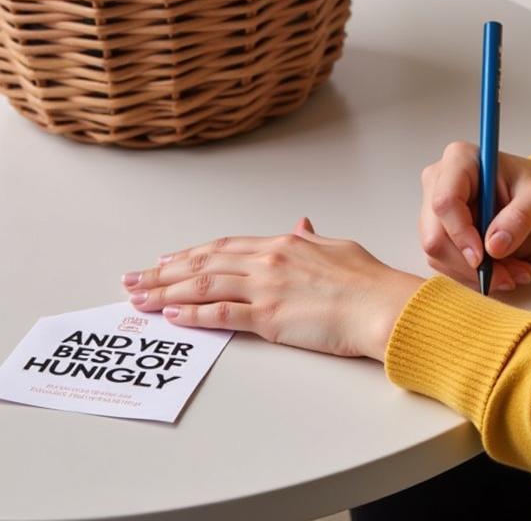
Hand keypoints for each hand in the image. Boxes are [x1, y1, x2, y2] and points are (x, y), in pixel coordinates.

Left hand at [119, 218, 423, 361]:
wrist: (382, 305)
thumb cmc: (367, 281)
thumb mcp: (338, 248)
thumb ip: (312, 240)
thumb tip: (302, 226)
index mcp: (285, 244)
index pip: (226, 246)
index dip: (192, 254)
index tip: (167, 260)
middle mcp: (269, 260)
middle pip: (205, 265)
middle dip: (164, 272)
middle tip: (135, 279)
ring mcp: (267, 288)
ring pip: (204, 286)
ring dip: (167, 293)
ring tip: (140, 298)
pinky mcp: (270, 318)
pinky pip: (223, 314)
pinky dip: (194, 315)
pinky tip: (173, 316)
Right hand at [420, 141, 530, 290]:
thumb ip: (520, 218)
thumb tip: (494, 246)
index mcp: (461, 160)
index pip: (445, 201)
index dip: (460, 234)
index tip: (483, 259)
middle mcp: (441, 181)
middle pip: (435, 235)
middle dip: (471, 264)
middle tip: (509, 276)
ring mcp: (438, 209)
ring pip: (439, 255)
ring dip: (476, 274)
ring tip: (517, 272)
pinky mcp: (443, 232)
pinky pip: (447, 264)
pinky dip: (475, 276)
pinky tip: (505, 271)